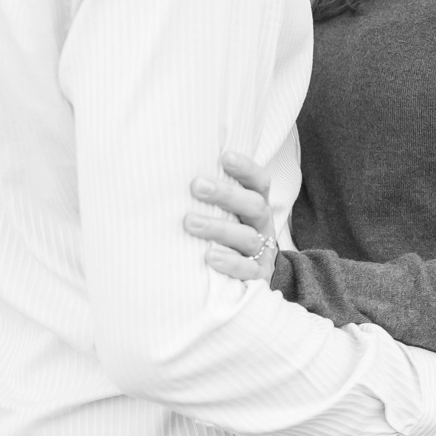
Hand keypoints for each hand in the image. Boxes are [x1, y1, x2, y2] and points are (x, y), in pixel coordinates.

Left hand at [185, 150, 277, 282]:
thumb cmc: (228, 237)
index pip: (259, 182)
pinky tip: (209, 256)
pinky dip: (230, 263)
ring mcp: (262, 251)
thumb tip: (173, 171)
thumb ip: (212, 198)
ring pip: (247, 237)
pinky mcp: (258, 276)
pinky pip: (248, 270)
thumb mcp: (230, 215)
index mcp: (257, 206)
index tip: (225, 157)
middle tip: (196, 185)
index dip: (246, 169)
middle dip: (226, 195)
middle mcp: (262, 226)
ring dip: (219, 228)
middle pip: (254, 206)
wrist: (254, 278)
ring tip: (190, 222)